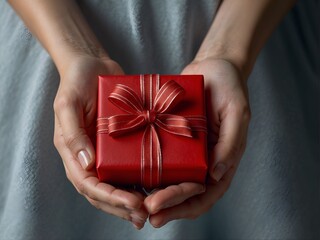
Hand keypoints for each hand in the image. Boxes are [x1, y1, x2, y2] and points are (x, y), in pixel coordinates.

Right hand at [53, 54, 147, 228]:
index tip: (132, 204)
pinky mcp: (121, 142)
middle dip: (122, 206)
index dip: (109, 197)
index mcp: (73, 151)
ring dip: (133, 198)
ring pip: (117, 183)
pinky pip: (129, 164)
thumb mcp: (68, 104)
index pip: (88, 184)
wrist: (92, 65)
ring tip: (152, 209)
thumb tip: (85, 164)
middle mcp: (89, 156)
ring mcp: (106, 151)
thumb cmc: (76, 83)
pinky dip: (140, 178)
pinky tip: (156, 185)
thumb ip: (73, 133)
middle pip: (103, 191)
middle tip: (144, 215)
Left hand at [144, 58, 250, 226]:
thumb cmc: (230, 88)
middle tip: (144, 212)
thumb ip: (230, 145)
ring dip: (153, 193)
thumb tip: (216, 175)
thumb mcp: (237, 114)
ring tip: (132, 202)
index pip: (204, 194)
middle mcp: (202, 161)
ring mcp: (186, 151)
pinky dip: (146, 169)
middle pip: (184, 194)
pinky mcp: (170, 137)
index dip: (183, 206)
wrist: (213, 67)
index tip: (160, 210)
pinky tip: (129, 175)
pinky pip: (159, 157)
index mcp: (221, 161)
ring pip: (169, 180)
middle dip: (165, 205)